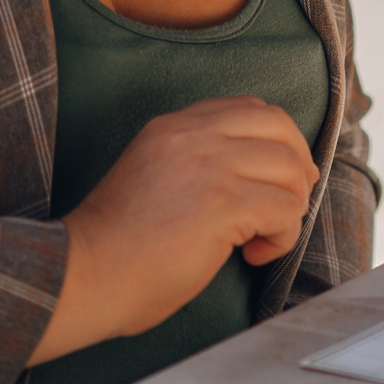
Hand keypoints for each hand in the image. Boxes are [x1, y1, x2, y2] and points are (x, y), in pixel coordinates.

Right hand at [31, 96, 317, 363]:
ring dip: (289, 209)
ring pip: (289, 169)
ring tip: (261, 237)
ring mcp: (208, 165)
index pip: (249, 108)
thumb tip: (256, 176)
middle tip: (287, 206)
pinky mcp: (222, 203)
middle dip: (297, 166)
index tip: (277, 178)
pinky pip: (285, 210)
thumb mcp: (155, 177)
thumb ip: (196, 162)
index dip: (277, 141)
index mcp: (174, 126)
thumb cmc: (119, 246)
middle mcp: (192, 134)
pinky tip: (251, 255)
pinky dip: (282, 237)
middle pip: (278, 126)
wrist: (86, 274)